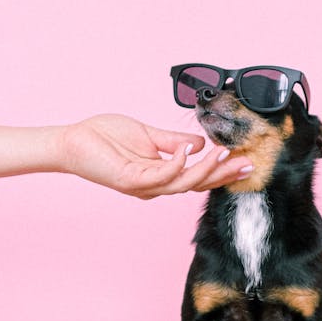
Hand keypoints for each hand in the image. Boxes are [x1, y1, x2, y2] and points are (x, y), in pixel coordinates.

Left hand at [59, 114, 252, 198]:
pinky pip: (162, 175)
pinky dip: (178, 162)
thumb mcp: (149, 135)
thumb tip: (200, 141)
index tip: (243, 159)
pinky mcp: (132, 180)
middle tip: (247, 164)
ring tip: (224, 154)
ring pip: (183, 183)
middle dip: (223, 175)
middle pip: (196, 184)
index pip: (197, 176)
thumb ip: (174, 140)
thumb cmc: (105, 138)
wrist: (74, 141)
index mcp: (160, 174)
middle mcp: (155, 185)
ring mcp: (144, 185)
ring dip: (206, 170)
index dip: (220, 170)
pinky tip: (189, 149)